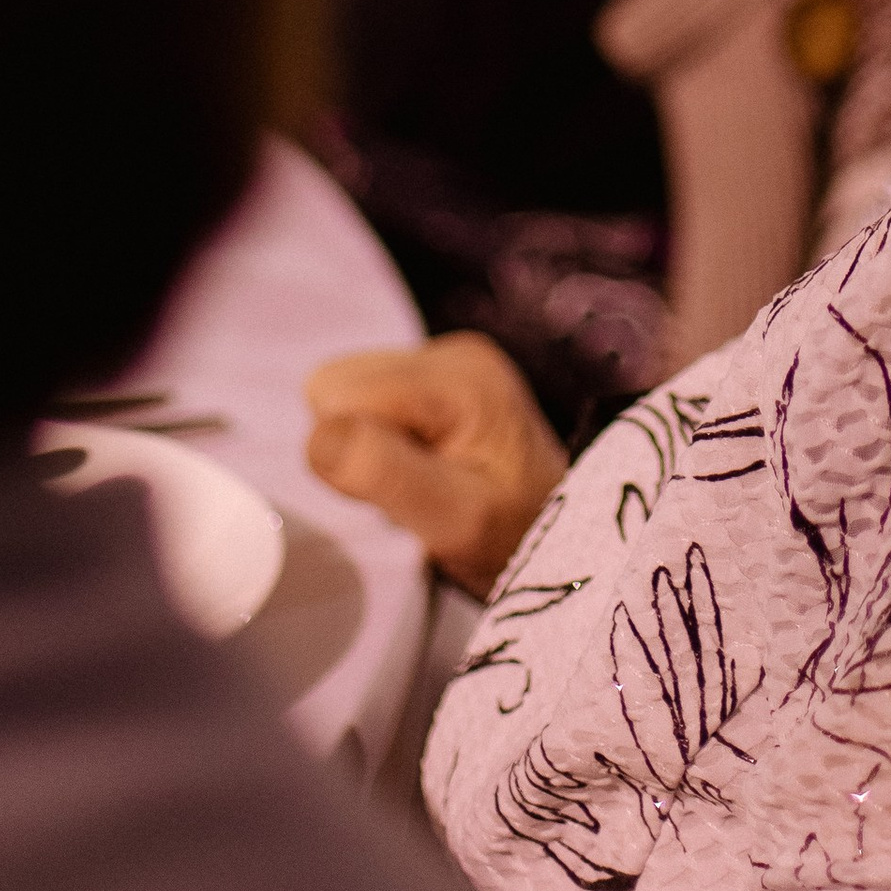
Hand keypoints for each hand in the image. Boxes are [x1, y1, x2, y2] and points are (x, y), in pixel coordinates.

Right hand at [305, 331, 569, 595]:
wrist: (570, 538)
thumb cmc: (513, 538)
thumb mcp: (453, 521)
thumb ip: (384, 472)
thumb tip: (319, 436)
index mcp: (459, 377)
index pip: (339, 394)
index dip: (351, 453)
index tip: (397, 496)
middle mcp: (454, 352)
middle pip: (338, 383)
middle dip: (358, 442)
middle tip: (411, 488)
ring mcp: (450, 358)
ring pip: (348, 388)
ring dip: (370, 439)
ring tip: (423, 475)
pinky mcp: (443, 374)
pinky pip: (370, 394)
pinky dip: (383, 433)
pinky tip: (424, 459)